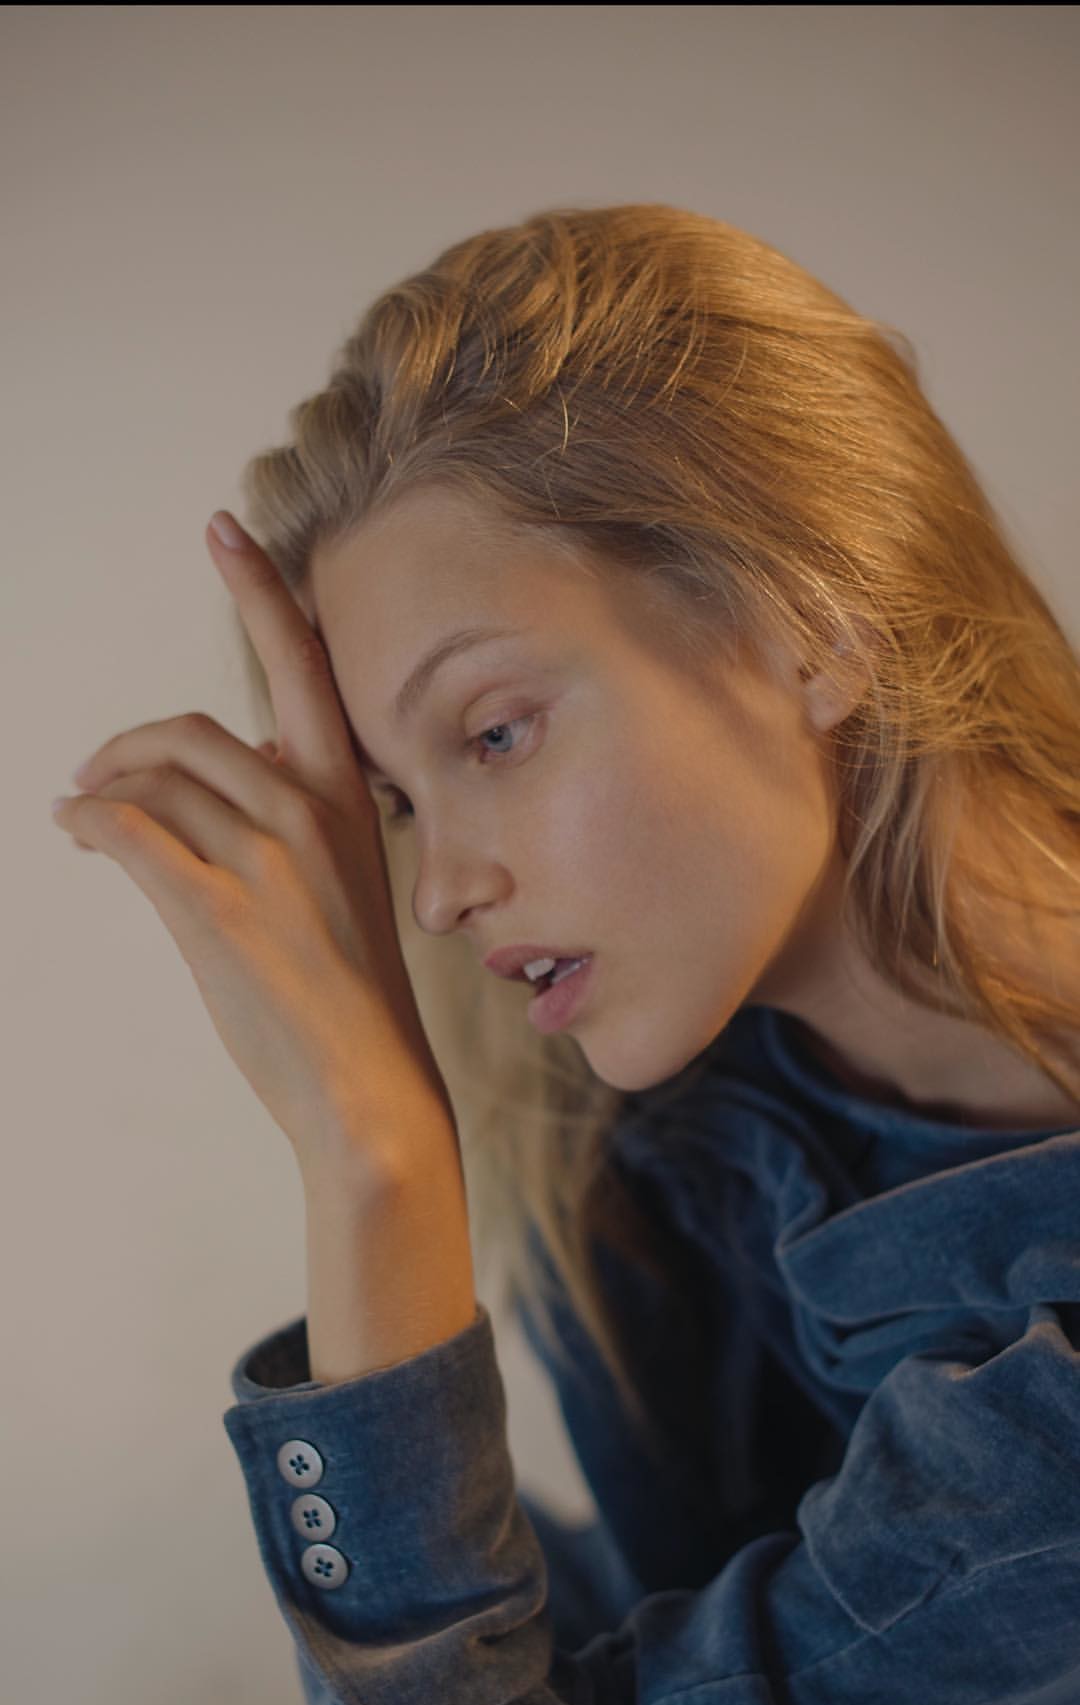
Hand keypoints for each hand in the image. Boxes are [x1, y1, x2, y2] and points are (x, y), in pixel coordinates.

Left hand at [50, 513, 450, 1176]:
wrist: (368, 1089)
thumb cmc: (356, 998)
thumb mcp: (349, 886)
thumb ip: (303, 818)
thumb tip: (242, 766)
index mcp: (348, 802)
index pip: (304, 669)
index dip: (261, 590)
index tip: (223, 528)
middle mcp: (309, 814)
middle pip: (191, 732)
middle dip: (127, 746)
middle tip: (92, 774)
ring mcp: (262, 861)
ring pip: (152, 779)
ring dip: (99, 787)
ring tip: (77, 817)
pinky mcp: (214, 910)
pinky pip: (127, 830)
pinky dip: (89, 821)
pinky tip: (77, 832)